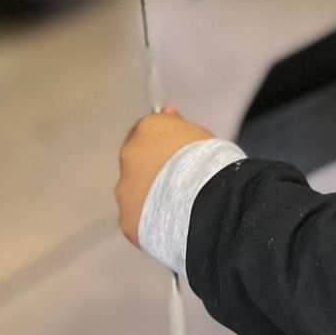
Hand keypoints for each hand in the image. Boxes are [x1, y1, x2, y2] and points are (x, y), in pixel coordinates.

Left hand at [116, 105, 215, 246]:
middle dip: (153, 171)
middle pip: (138, 163)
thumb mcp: (201, 133)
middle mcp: (129, 156)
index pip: (148, 132)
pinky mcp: (128, 220)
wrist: (209, 203)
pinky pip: (137, 220)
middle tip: (180, 182)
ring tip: (180, 206)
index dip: (163, 144)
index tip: (176, 155)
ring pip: (135, 193)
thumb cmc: (210, 166)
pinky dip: (151, 222)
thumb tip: (168, 112)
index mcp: (147, 130)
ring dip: (150, 197)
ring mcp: (125, 190)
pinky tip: (172, 222)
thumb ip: (176, 123)